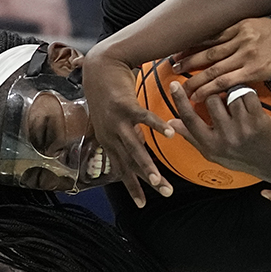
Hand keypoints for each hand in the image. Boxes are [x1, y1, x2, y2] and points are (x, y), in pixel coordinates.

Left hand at [81, 49, 174, 206]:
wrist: (100, 66)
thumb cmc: (109, 91)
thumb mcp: (113, 118)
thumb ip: (126, 134)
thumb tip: (139, 147)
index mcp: (109, 139)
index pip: (121, 169)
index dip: (131, 187)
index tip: (142, 205)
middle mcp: (111, 134)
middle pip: (131, 163)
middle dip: (147, 182)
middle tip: (165, 194)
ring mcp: (116, 120)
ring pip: (134, 148)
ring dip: (148, 166)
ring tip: (160, 180)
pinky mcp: (124, 104)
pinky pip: (143, 118)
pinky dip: (156, 126)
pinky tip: (170, 134)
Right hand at [165, 82, 270, 174]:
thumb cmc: (239, 156)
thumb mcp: (212, 152)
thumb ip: (192, 136)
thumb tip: (170, 123)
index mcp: (210, 145)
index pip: (189, 119)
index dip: (180, 100)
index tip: (174, 84)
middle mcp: (225, 137)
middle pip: (210, 100)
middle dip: (214, 95)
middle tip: (221, 99)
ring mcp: (242, 128)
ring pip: (229, 94)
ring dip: (232, 93)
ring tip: (236, 101)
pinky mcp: (258, 119)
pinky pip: (247, 94)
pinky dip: (247, 94)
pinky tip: (248, 101)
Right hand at [171, 19, 270, 125]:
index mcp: (257, 69)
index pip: (224, 83)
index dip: (205, 92)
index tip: (191, 99)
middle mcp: (247, 53)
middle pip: (213, 68)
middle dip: (193, 79)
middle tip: (177, 87)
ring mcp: (242, 37)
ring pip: (211, 51)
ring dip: (191, 58)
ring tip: (175, 66)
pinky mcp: (240, 24)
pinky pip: (215, 35)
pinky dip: (199, 41)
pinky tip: (186, 47)